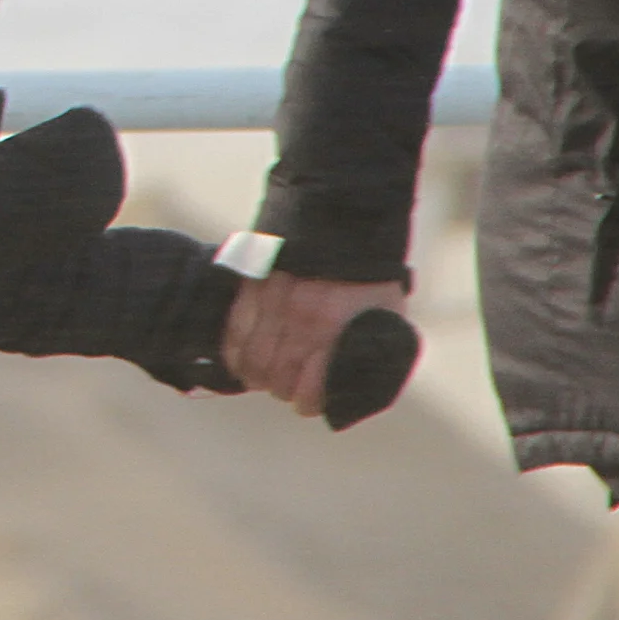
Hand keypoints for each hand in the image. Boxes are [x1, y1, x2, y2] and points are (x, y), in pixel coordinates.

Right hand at [222, 270, 412, 416]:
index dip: (309, 402)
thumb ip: (372, 351)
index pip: (308, 393)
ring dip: (256, 374)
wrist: (340, 217)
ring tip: (265, 373)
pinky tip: (245, 356)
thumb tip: (361, 383)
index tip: (310, 400)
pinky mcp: (249, 289)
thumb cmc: (369, 272)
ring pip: (250, 362)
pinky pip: (232, 334)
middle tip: (289, 384)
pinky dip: (236, 352)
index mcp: (333, 333)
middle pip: (275, 382)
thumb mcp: (386, 316)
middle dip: (282, 388)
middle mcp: (297, 324)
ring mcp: (269, 306)